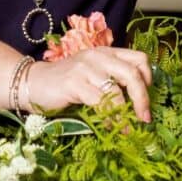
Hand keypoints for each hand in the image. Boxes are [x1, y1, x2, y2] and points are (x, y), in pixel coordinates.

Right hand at [25, 46, 152, 122]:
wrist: (33, 83)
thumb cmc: (66, 83)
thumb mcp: (93, 74)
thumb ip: (111, 79)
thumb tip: (137, 101)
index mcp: (107, 52)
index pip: (139, 58)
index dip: (148, 77)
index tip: (148, 96)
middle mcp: (98, 56)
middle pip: (132, 73)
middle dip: (143, 98)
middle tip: (145, 117)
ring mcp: (85, 68)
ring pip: (116, 90)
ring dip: (127, 112)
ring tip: (129, 128)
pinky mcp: (73, 83)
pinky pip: (99, 102)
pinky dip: (110, 117)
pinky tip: (112, 126)